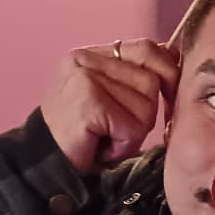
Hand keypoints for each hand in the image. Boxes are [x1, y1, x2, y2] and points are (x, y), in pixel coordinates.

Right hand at [41, 38, 178, 172]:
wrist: (41, 166)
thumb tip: (174, 60)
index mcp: (91, 55)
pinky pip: (132, 127)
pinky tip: (99, 146)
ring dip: (132, 133)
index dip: (166, 73)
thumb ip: (134, 78)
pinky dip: (122, 145)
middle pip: (151, 80)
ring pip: (146, 105)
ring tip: (104, 138)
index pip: (148, 49)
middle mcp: (86, 59)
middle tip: (114, 129)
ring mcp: (86, 78)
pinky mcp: (88, 101)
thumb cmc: (80, 138)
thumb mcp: (109, 100)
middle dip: (144, 113)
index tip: (166, 97)